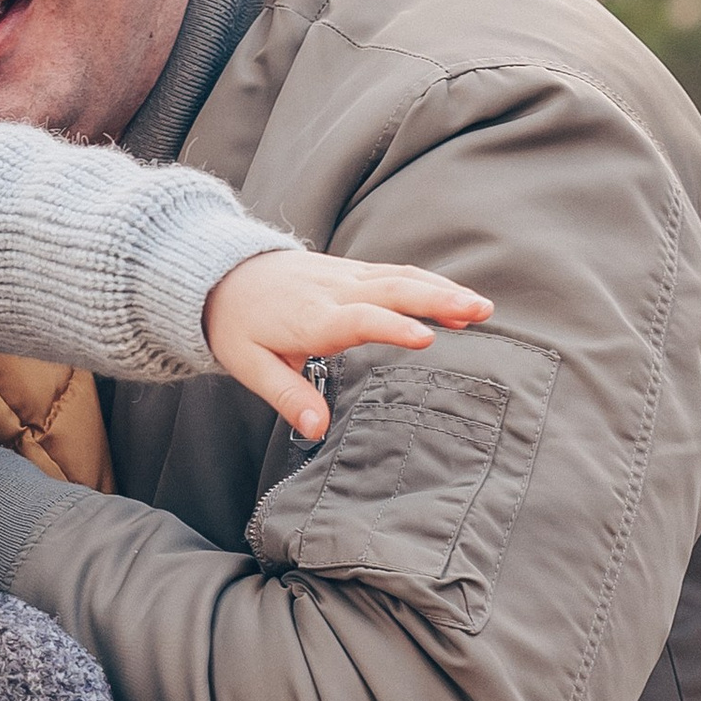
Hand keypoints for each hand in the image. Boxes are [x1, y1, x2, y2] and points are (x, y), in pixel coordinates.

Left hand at [204, 248, 492, 443]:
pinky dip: (427, 282)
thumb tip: (316, 429)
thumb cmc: (236, 324)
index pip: (359, 319)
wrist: (220, 275)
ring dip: (441, 289)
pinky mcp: (350, 271)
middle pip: (392, 290)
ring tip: (480, 306)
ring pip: (400, 277)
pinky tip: (454, 296)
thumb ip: (286, 396)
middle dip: (437, 299)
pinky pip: (394, 273)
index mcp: (311, 318)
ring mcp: (344, 276)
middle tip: (478, 311)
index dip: (392, 328)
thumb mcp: (248, 365)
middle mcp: (333, 290)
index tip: (427, 337)